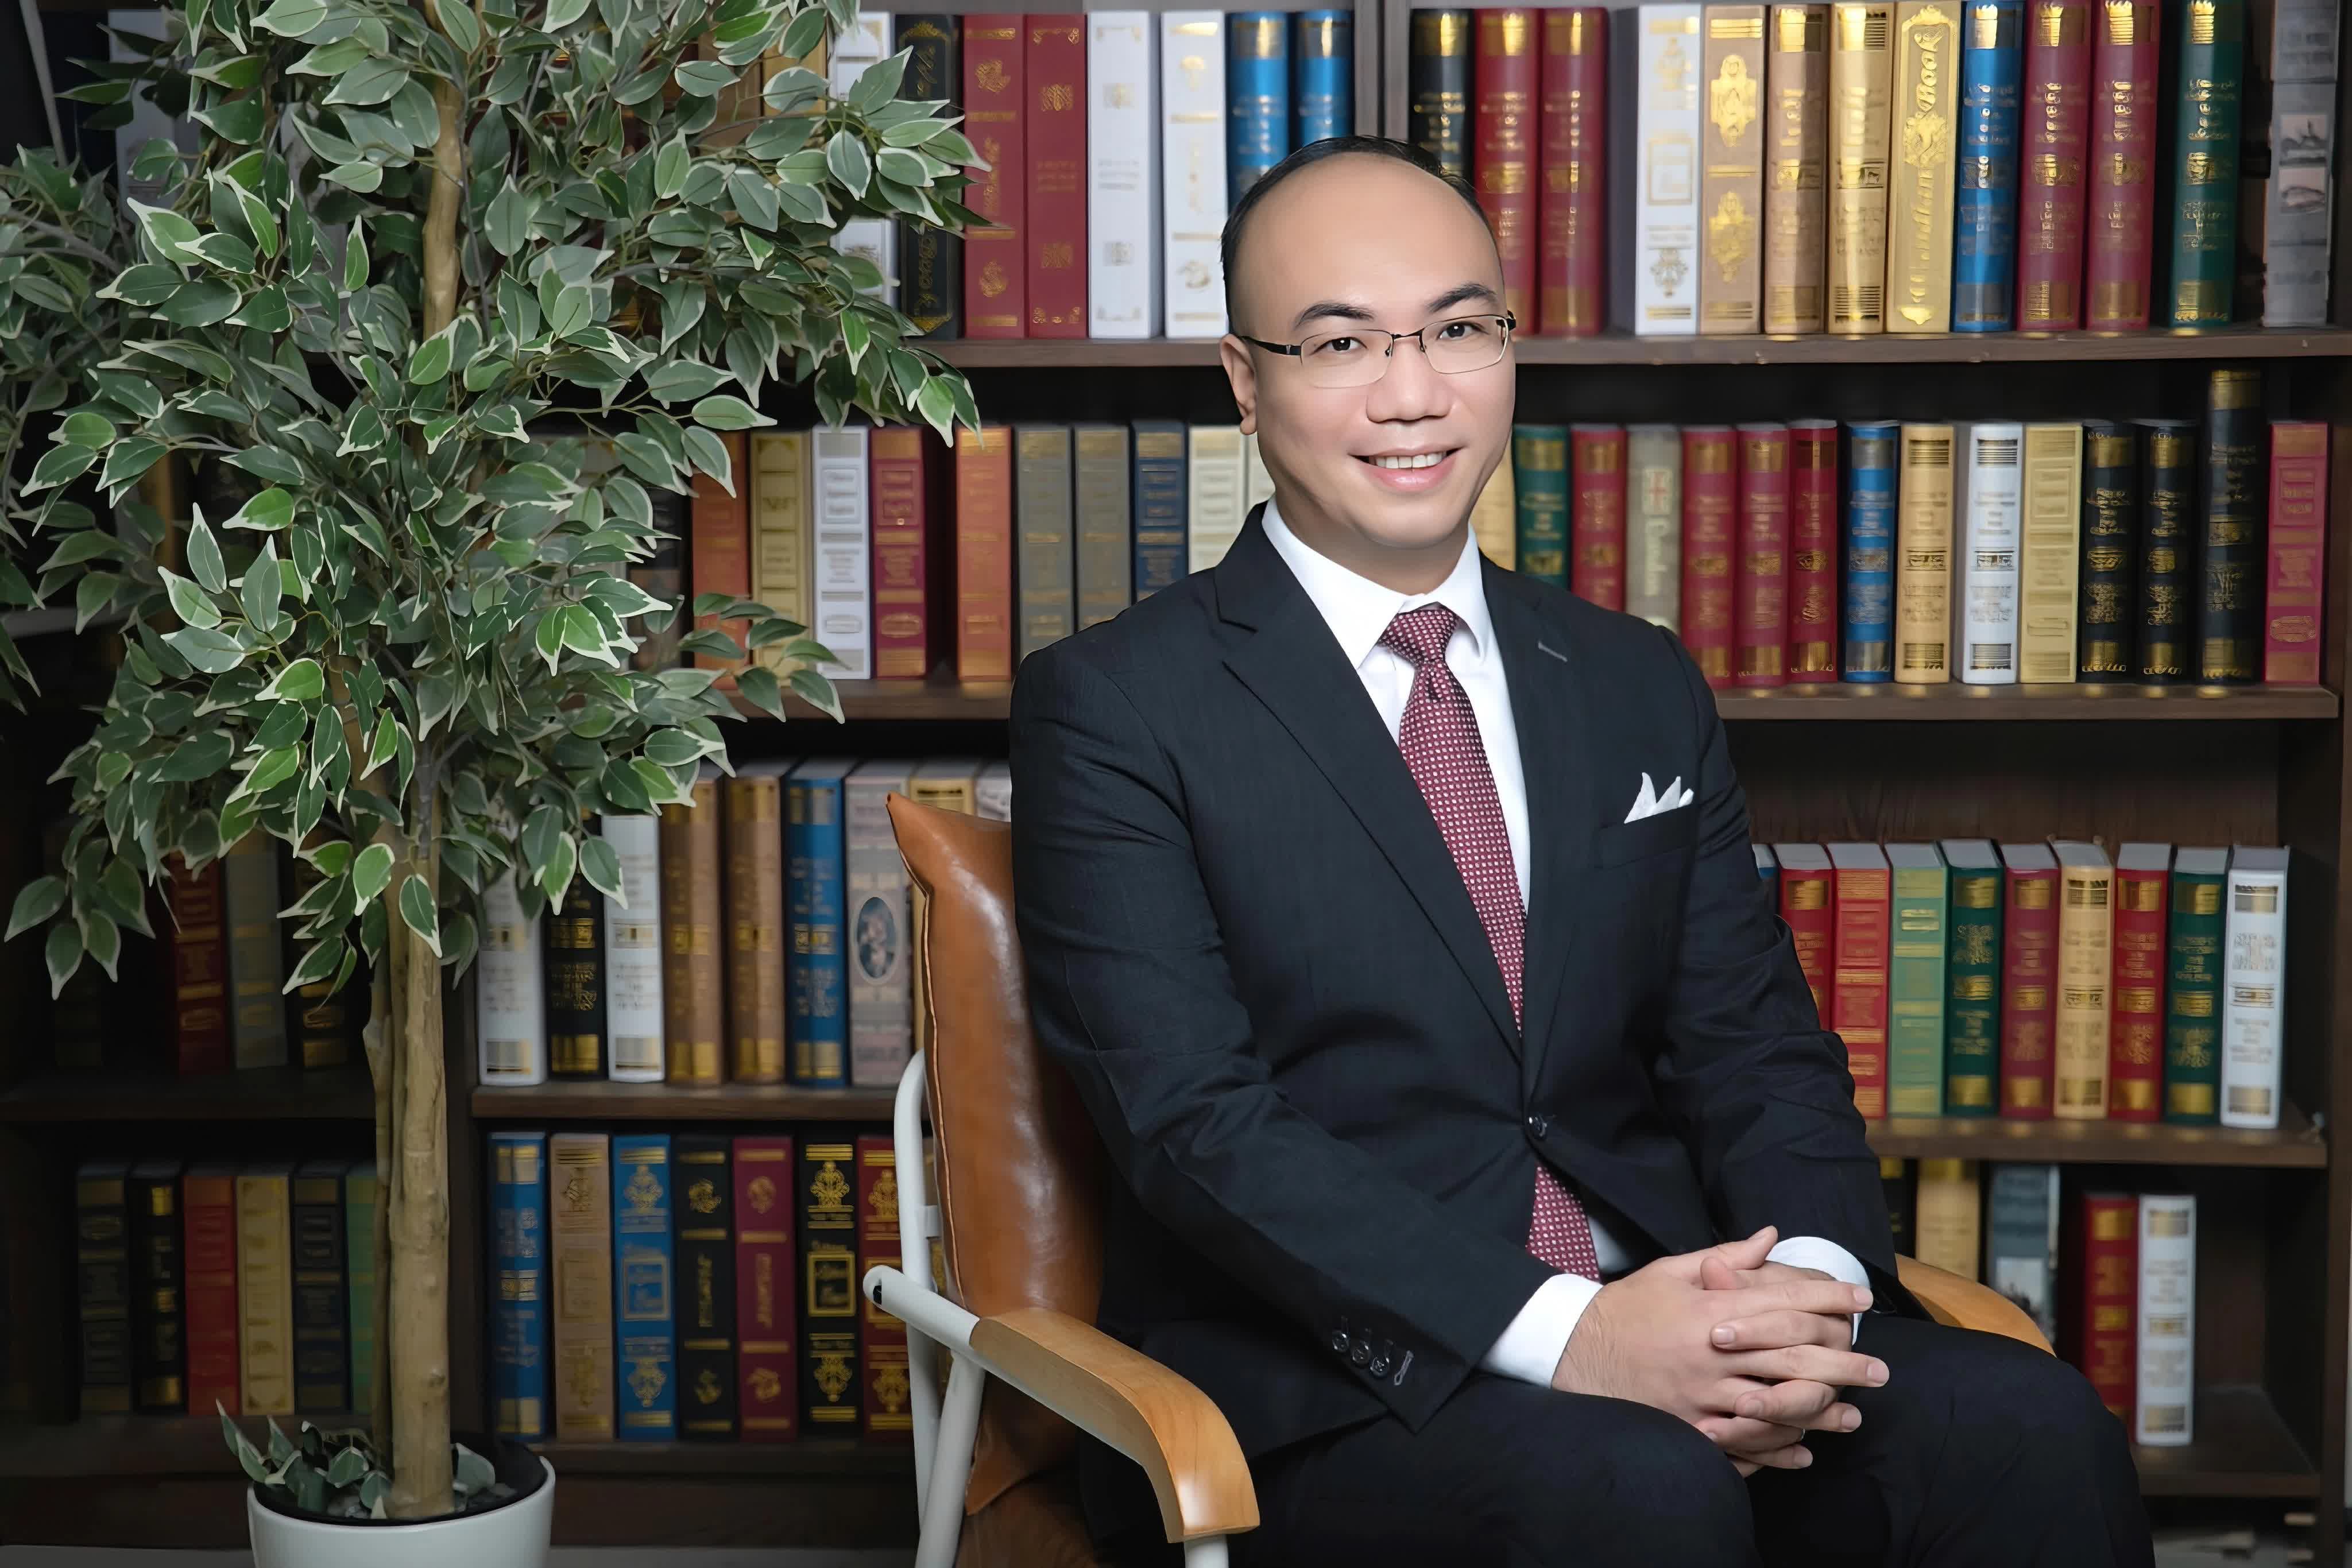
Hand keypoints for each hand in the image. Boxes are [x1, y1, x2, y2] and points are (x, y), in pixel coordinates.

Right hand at [1550, 1228, 1882, 1473]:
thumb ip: (1725, 1256)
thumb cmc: (1627, 1308)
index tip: (1861, 1299)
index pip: (1783, 1302)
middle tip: (1879, 1370)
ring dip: (1821, 1412)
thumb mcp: (1671, 1271)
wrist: (1574, 1350)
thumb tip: (1770, 1237)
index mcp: (1711, 1310)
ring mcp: (1702, 1396)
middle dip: (1842, 1363)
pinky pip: (1744, 1444)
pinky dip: (1777, 1451)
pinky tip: (1804, 1451)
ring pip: (1776, 1406)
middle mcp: (1713, 1354)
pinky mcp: (1690, 1427)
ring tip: (1854, 1414)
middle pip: (1792, 1359)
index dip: (1827, 1298)